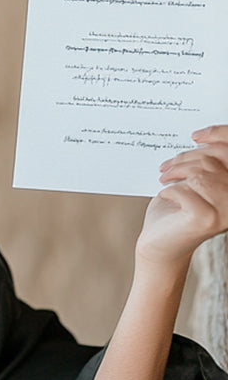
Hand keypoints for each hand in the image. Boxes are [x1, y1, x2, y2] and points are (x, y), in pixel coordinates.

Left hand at [142, 125, 227, 269]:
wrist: (158, 244)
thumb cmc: (175, 211)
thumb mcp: (192, 182)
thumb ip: (204, 164)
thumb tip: (202, 137)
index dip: (218, 136)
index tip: (195, 135)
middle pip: (214, 160)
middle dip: (186, 158)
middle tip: (165, 166)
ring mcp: (225, 211)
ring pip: (201, 174)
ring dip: (176, 173)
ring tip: (164, 179)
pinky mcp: (205, 219)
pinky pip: (186, 190)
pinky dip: (170, 190)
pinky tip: (165, 196)